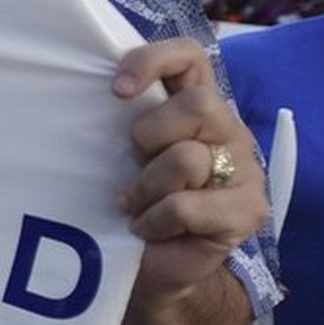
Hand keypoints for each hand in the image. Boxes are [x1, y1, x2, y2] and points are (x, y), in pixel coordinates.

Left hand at [115, 39, 268, 304]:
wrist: (154, 267)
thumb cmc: (134, 202)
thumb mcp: (122, 154)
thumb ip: (121, 122)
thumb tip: (76, 97)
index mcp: (196, 107)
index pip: (189, 57)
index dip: (154, 61)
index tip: (117, 90)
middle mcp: (227, 130)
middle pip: (198, 104)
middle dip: (150, 135)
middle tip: (134, 162)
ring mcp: (244, 170)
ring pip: (188, 157)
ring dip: (147, 186)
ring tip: (134, 205)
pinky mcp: (247, 210)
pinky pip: (186, 205)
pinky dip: (155, 220)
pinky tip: (147, 230)